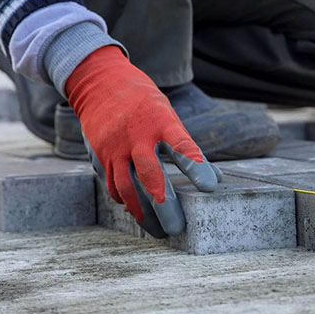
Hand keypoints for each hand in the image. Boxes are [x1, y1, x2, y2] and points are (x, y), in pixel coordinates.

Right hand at [66, 46, 219, 235]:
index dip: (196, 166)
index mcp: (160, 120)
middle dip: (164, 203)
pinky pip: (111, 184)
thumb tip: (215, 179)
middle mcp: (136, 135)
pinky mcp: (99, 154)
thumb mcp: (168, 115)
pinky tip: (137, 210)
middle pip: (150, 173)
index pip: (181, 145)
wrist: (100, 83)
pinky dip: (125, 200)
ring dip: (142, 211)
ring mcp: (114, 146)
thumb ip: (187, 147)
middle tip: (177, 228)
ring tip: (158, 230)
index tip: (210, 187)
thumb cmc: (144, 104)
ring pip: (126, 187)